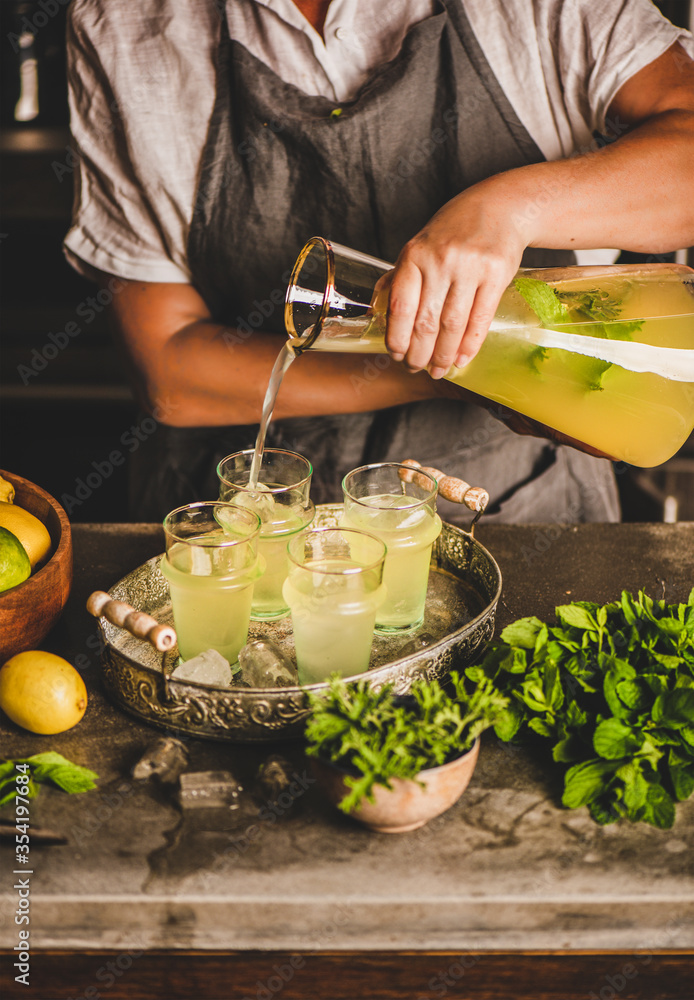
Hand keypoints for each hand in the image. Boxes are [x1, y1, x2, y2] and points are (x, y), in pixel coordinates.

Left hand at [384, 182, 525, 377]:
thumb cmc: (453, 231)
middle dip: (419, 353)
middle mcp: (440, 260)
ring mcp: (470, 267)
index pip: (400, 307)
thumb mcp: (420, 246)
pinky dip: (469, 345)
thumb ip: (400, 277)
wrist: (499, 207)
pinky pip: (480, 319)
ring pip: (453, 325)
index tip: (396, 355)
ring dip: (443, 354)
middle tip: (416, 368)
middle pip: (426, 321)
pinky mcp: (496, 273)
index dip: (397, 338)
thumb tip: (377, 311)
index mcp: (414, 255)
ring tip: (439, 369)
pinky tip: (461, 358)